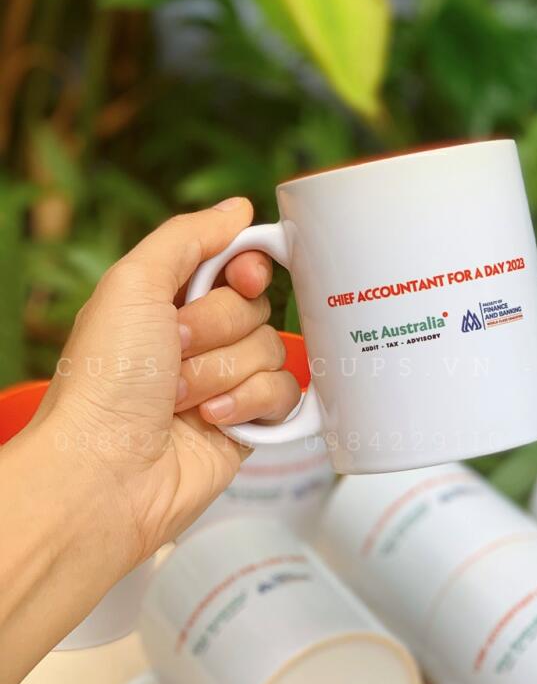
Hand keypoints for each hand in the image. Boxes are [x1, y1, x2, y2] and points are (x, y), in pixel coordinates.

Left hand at [33, 198, 300, 566]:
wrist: (105, 472)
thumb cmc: (105, 379)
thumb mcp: (133, 283)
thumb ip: (189, 237)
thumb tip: (240, 210)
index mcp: (169, 298)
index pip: (238, 262)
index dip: (248, 267)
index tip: (241, 278)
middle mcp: (199, 337)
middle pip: (257, 305)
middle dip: (218, 328)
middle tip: (175, 350)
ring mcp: (225, 380)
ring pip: (272, 349)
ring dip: (222, 372)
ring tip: (178, 398)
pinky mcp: (248, 422)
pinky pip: (285, 393)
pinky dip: (248, 404)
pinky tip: (211, 421)